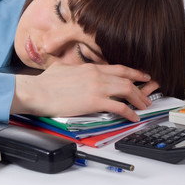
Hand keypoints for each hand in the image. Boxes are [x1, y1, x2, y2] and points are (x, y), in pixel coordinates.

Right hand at [11, 62, 157, 121]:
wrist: (37, 91)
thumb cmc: (45, 83)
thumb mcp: (61, 68)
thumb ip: (72, 68)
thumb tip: (74, 69)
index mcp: (89, 67)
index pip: (117, 68)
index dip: (133, 73)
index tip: (141, 76)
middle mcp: (96, 75)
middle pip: (126, 79)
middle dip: (140, 87)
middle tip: (147, 94)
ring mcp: (97, 87)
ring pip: (127, 90)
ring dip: (138, 99)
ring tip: (143, 106)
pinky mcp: (94, 101)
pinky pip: (119, 106)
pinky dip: (129, 112)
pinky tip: (132, 117)